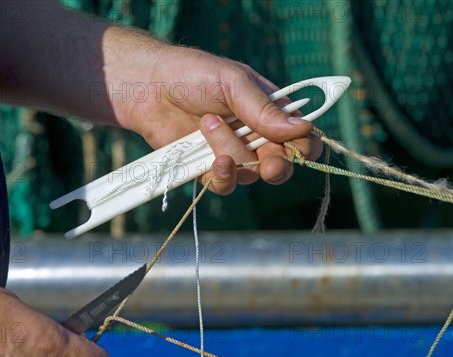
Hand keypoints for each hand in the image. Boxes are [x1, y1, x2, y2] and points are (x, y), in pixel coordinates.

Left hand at [111, 45, 321, 193]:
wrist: (148, 88)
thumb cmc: (193, 75)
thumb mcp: (233, 82)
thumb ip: (263, 108)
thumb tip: (301, 128)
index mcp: (269, 111)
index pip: (300, 136)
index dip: (304, 146)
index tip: (298, 148)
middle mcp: (254, 136)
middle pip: (281, 164)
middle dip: (277, 166)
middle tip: (269, 164)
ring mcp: (232, 154)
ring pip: (249, 174)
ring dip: (231, 152)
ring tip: (207, 123)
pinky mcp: (207, 169)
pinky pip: (224, 185)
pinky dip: (221, 175)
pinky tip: (212, 160)